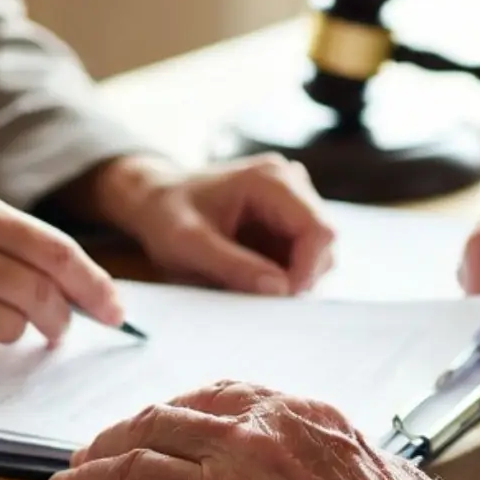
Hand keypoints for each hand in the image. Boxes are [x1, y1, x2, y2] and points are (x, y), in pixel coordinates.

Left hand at [43, 383, 479, 479]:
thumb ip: (326, 449)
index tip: (146, 424)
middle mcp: (256, 437)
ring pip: (132, 468)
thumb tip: (310, 458)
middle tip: (88, 457)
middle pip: (158, 424)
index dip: (165, 412)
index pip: (211, 395)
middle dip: (114, 440)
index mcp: (297, 414)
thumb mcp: (374, 465)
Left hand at [89, 155, 335, 295]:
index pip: (319, 230)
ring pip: (317, 255)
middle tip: (253, 296)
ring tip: (243, 282)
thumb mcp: (187, 244)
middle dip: (296, 277)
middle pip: (324, 244)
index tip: (277, 299)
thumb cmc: (166, 215)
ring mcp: (294, 201)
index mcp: (272, 180)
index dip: (307, 270)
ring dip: (288, 278)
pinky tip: (248, 274)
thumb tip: (279, 289)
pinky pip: (301, 258)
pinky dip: (281, 275)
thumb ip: (231, 265)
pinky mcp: (288, 221)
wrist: (155, 200)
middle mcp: (293, 184)